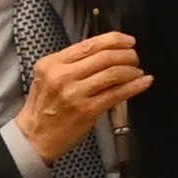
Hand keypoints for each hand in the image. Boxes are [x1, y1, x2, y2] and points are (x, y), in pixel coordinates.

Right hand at [17, 34, 146, 164]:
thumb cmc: (43, 106)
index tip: (129, 41)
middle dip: (127, 55)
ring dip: (132, 70)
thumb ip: (73, 62)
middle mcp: (62, 76)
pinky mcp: (86, 110)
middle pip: (106, 56)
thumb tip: (108, 49)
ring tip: (137, 71)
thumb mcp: (49, 77)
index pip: (91, 44)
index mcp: (53, 63)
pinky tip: (144, 82)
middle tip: (135, 58)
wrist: (33, 138)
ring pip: (114, 73)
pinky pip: (117, 94)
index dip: (116, 39)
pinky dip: (135, 86)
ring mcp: (75, 94)